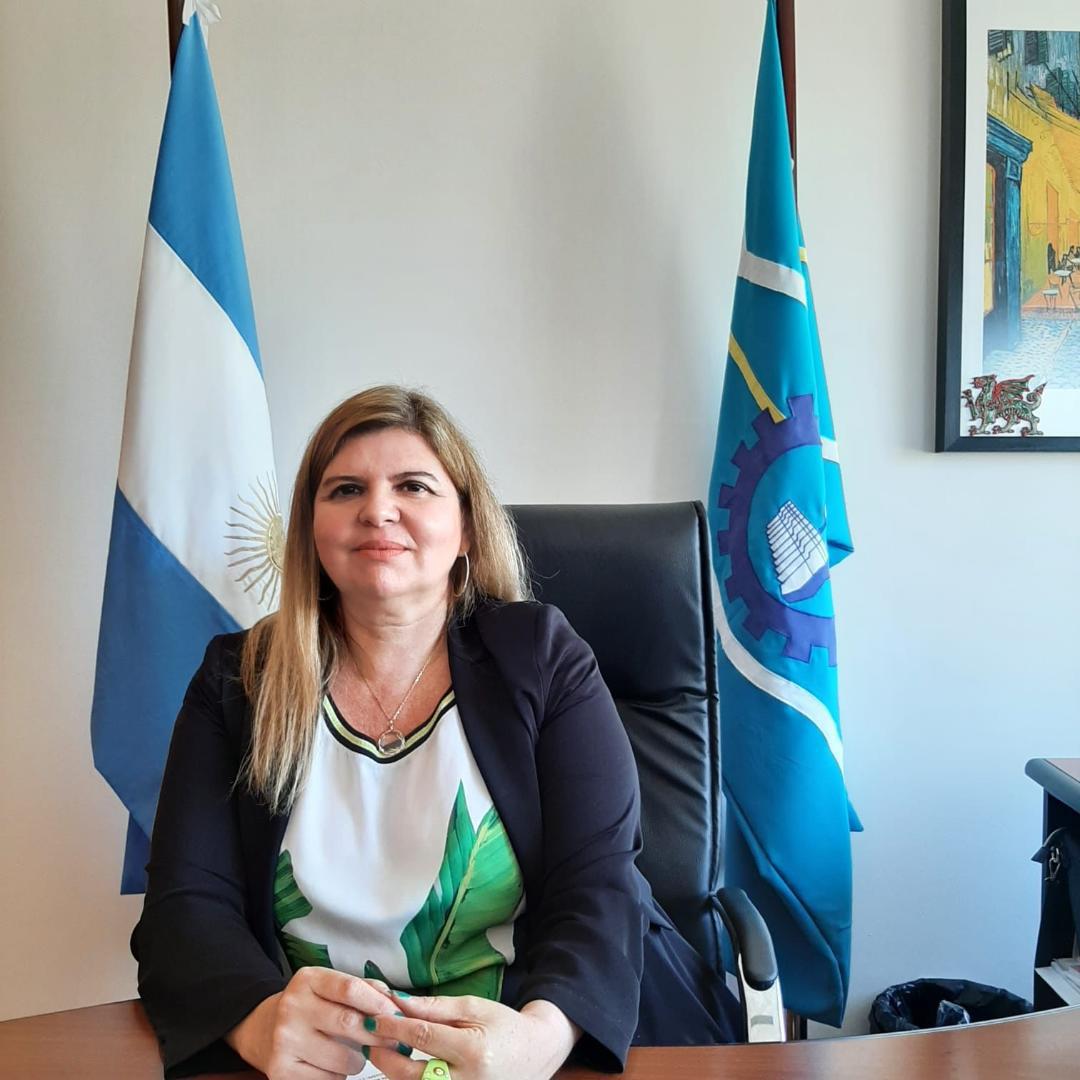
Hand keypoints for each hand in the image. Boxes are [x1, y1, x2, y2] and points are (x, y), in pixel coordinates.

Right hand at [225, 968, 403, 1078]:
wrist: (263, 1030)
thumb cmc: (311, 1006)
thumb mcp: (330, 987)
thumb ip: (364, 989)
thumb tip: (397, 1003)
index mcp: (307, 980)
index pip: (350, 988)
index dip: (379, 1003)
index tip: (397, 1014)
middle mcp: (292, 1007)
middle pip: (349, 1023)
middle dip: (378, 1034)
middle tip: (391, 1039)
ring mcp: (284, 1041)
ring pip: (344, 1058)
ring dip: (359, 1059)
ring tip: (355, 1052)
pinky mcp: (281, 1072)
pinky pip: (329, 1079)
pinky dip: (339, 1075)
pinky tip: (332, 1064)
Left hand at [367, 993, 579, 1079]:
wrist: (535, 1054)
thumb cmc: (504, 1026)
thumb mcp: (474, 1007)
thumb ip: (437, 1007)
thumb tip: (400, 1001)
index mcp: (472, 1050)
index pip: (422, 1037)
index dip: (394, 1026)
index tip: (373, 1016)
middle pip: (411, 1073)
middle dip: (384, 1055)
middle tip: (366, 1037)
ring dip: (392, 1071)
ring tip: (379, 1050)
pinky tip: (400, 1066)